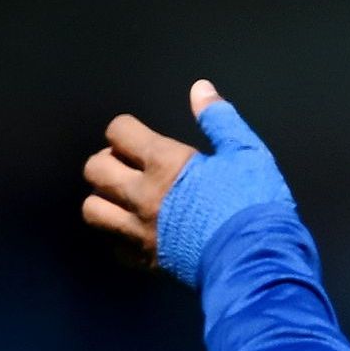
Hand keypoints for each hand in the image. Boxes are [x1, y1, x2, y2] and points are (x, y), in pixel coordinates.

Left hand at [81, 80, 292, 282]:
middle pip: (95, 168)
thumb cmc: (254, 205)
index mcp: (166, 163)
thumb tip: (200, 89)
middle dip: (107, 161)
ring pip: (92, 209)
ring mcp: (139, 230)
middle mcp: (143, 195)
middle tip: (128, 167)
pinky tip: (136, 231)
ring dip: (104, 199)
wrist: (257, 262)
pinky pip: (111, 245)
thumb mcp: (246, 153)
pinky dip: (117, 236)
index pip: (118, 131)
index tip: (140, 139)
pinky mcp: (145, 260)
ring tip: (124, 199)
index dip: (125, 130)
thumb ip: (219, 120)